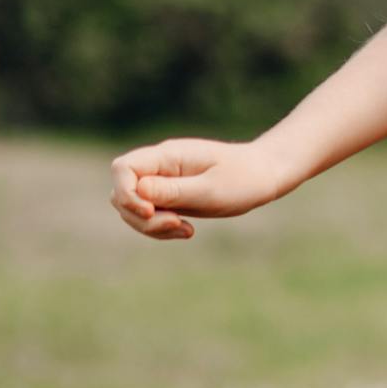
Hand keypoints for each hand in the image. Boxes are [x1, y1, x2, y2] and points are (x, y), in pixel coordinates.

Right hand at [109, 136, 290, 238]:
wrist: (265, 175)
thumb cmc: (243, 178)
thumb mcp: (211, 189)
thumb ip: (173, 190)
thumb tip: (138, 191)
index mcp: (167, 155)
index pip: (123, 168)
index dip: (127, 193)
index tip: (151, 212)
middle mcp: (160, 166)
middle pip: (121, 192)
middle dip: (139, 216)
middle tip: (175, 224)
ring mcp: (163, 181)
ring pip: (132, 208)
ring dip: (150, 227)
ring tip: (184, 230)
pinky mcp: (170, 196)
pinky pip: (150, 216)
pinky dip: (161, 229)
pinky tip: (188, 232)